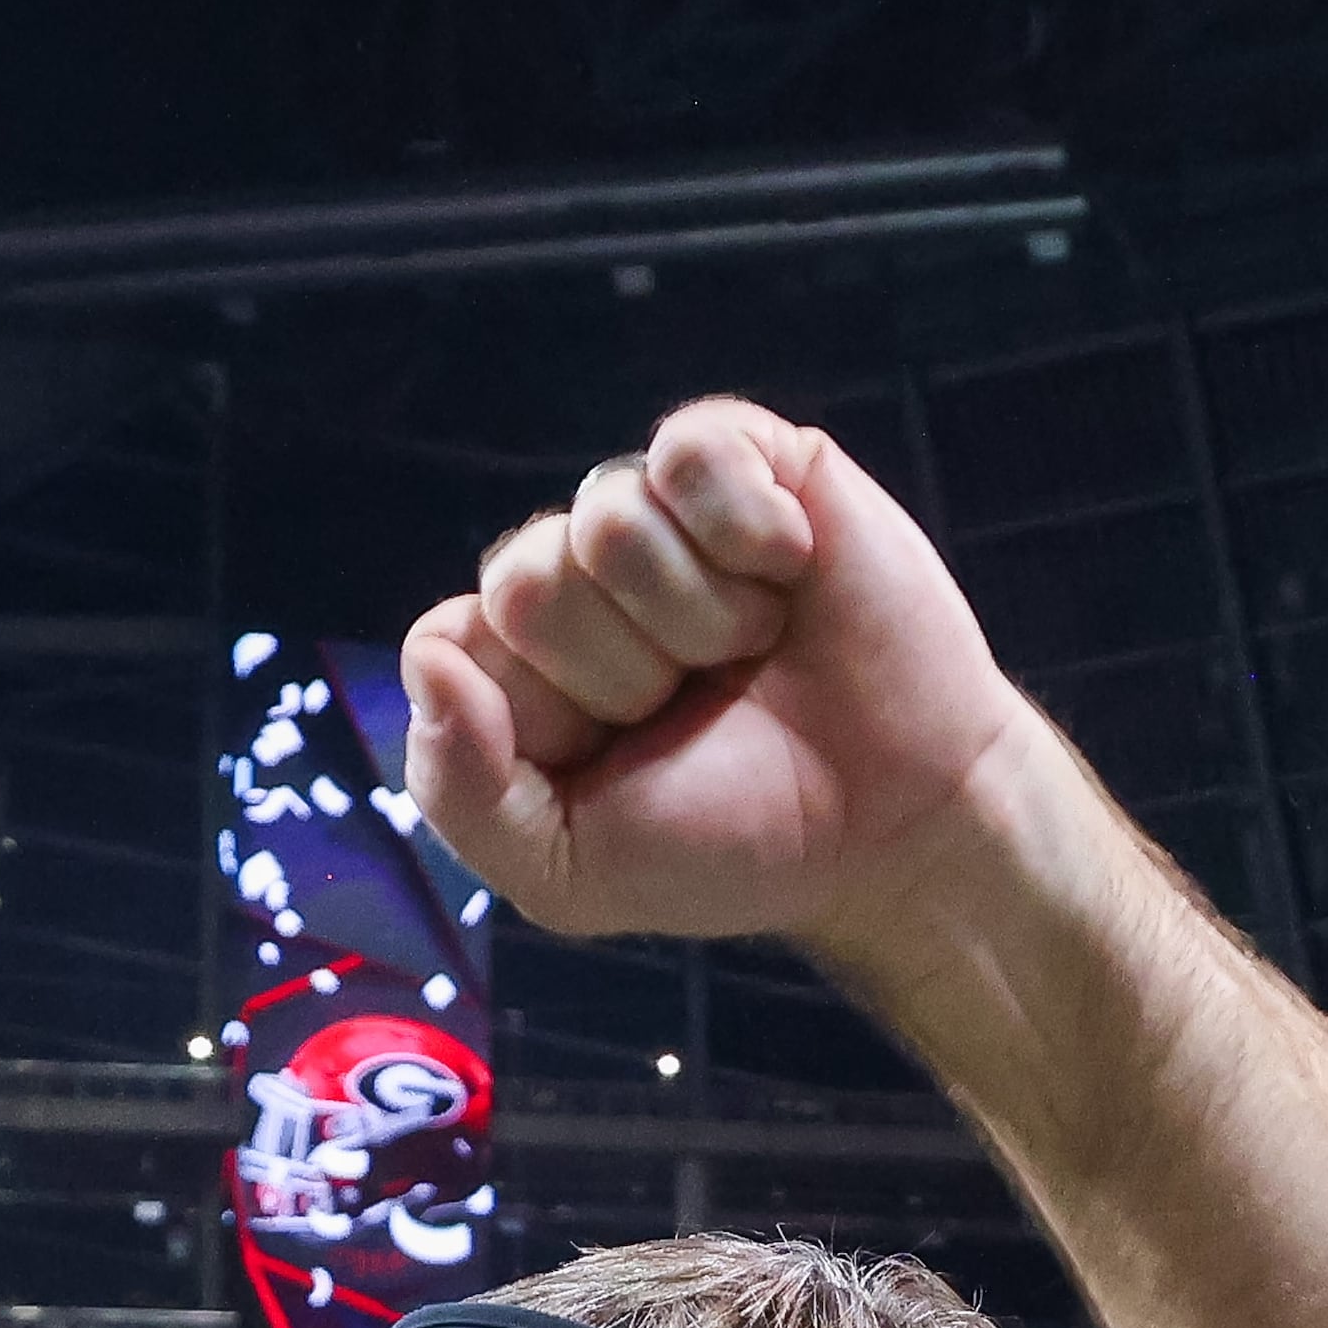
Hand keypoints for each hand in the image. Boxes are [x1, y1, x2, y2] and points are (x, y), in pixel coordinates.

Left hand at [401, 397, 1032, 954]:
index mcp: (522, 668)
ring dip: (695, 619)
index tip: (616, 759)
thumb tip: (431, 661)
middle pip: (525, 580)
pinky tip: (791, 578)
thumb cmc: (741, 842)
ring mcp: (660, 515)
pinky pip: (688, 454)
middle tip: (700, 708)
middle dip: (619, 673)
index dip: (535, 714)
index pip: (451, 644)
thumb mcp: (572, 873)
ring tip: (754, 656)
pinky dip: (743, 532)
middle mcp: (579, 579)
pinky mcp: (747, 462)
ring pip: (606, 523)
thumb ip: (461, 797)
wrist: (896, 827)